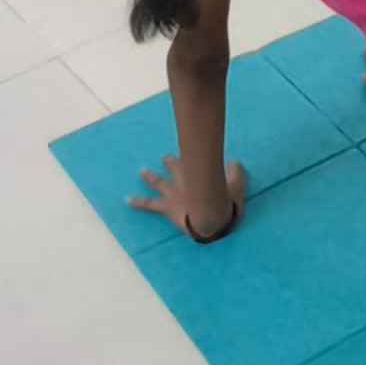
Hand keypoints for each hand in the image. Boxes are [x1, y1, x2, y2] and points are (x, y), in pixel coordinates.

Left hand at [129, 159, 247, 242]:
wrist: (210, 218)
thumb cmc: (224, 203)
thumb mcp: (237, 185)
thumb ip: (235, 172)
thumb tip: (234, 163)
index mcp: (200, 174)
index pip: (195, 158)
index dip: (193, 153)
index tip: (191, 146)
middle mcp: (184, 180)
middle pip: (175, 168)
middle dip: (170, 162)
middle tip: (165, 158)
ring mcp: (173, 194)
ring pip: (159, 183)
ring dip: (150, 177)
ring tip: (142, 173)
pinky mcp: (166, 208)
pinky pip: (149, 204)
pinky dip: (138, 203)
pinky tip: (128, 201)